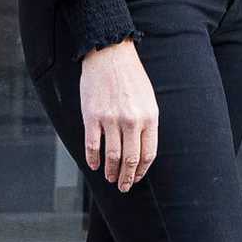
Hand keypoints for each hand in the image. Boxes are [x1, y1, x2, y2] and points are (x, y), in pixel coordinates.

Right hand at [78, 39, 158, 190]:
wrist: (110, 54)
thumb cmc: (130, 77)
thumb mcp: (148, 99)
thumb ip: (146, 124)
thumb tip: (141, 150)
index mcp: (149, 117)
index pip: (148, 154)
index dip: (141, 170)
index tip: (136, 177)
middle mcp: (132, 121)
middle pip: (130, 159)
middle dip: (127, 178)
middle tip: (123, 186)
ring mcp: (111, 119)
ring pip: (112, 156)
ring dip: (111, 172)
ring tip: (110, 178)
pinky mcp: (92, 116)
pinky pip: (92, 145)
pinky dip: (93, 159)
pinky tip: (94, 165)